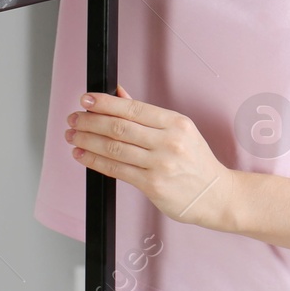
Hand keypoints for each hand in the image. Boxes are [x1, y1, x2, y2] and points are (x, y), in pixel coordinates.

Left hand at [66, 84, 235, 229]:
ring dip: (88, 140)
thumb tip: (119, 94)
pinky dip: (95, 161)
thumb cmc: (197, 163)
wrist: (216, 195)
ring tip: (73, 135)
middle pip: (119, 127)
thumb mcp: (179, 130)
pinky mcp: (153, 185)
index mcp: (176, 123)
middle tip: (74, 118)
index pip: (133, 108)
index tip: (86, 100)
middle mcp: (169, 142)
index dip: (105, 103)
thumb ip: (147, 114)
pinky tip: (83, 155)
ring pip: (114, 148)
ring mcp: (160, 165)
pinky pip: (117, 170)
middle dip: (90, 121)